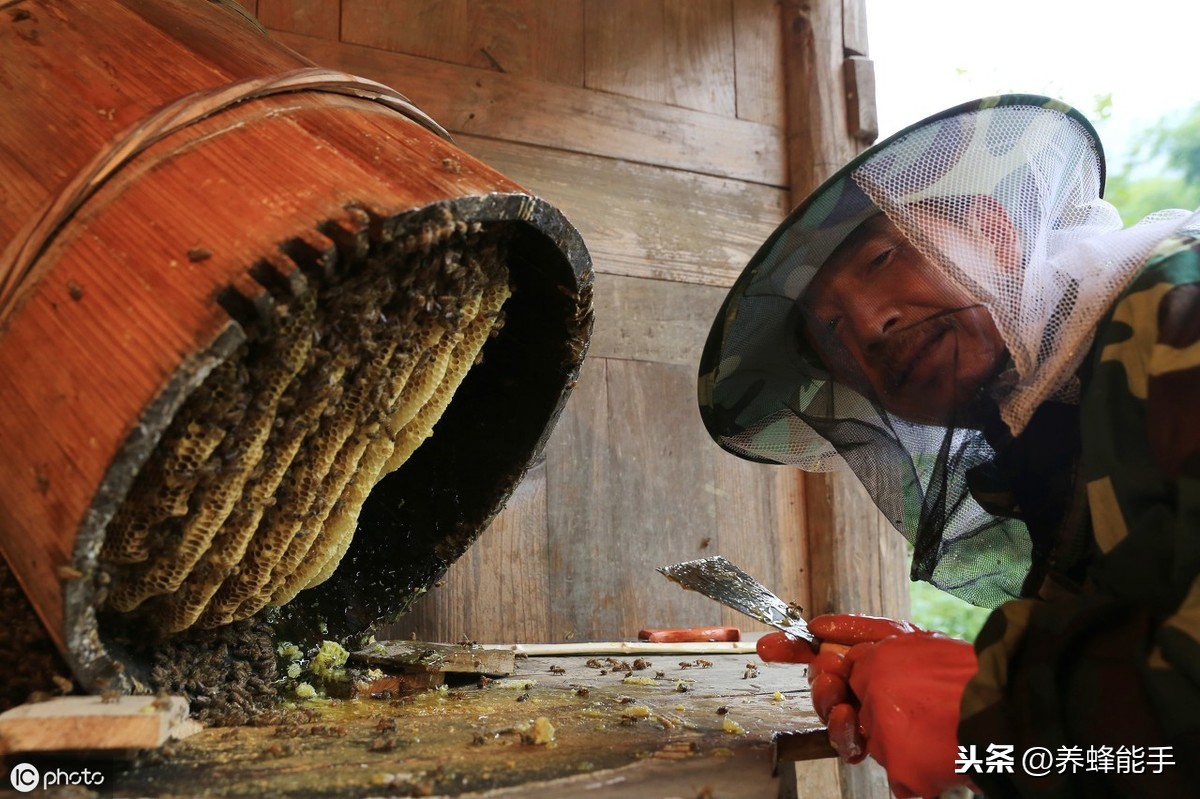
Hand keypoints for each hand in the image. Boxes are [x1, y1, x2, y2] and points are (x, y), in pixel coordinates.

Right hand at [758, 614, 977, 798]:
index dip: (794, 648)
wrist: (980, 712)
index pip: (824, 650)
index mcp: (872, 657)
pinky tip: (856, 729)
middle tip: (830, 684)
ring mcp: (880, 720)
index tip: (768, 648)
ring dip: (833, 712)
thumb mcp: (890, 636)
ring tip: (847, 712)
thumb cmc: (938, 669)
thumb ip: (849, 632)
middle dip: (821, 687)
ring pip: (836, 718)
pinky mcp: (889, 750)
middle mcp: (873, 687)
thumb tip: (814, 629)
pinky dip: (847, 736)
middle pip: (826, 687)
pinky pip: (852, 744)